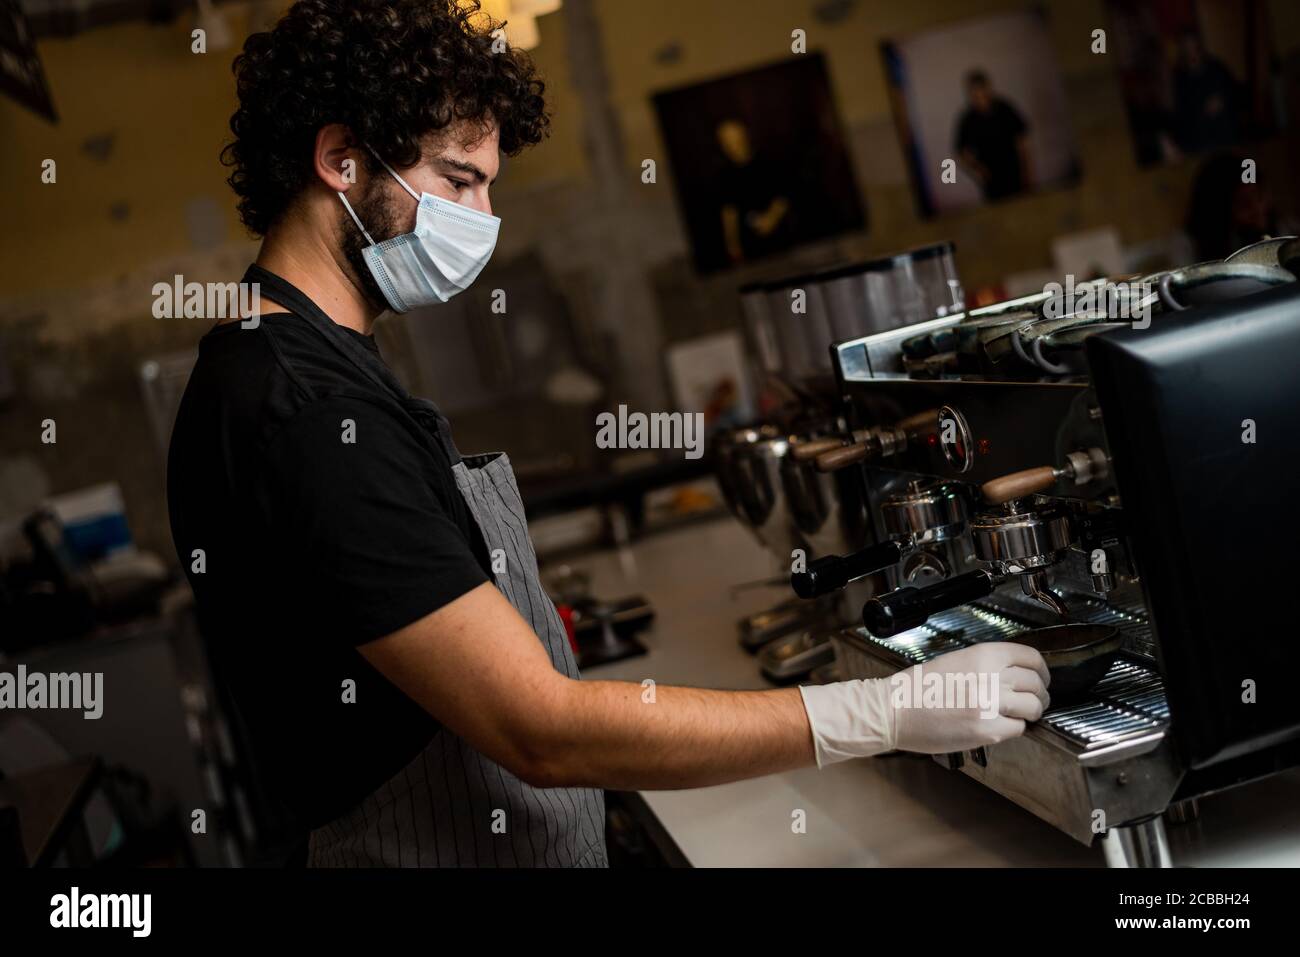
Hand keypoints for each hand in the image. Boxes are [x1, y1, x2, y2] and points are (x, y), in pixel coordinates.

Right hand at [890, 642, 1049, 754]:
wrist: (896, 709)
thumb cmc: (919, 687)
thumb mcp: (957, 660)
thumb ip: (988, 665)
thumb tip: (1015, 676)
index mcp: (984, 655)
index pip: (1031, 657)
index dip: (1041, 670)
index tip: (1041, 677)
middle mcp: (991, 676)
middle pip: (1036, 683)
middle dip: (1040, 694)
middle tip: (1035, 700)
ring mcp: (991, 704)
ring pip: (1033, 707)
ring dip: (1031, 712)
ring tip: (1022, 715)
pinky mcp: (987, 730)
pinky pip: (1017, 729)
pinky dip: (1013, 728)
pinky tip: (1001, 725)